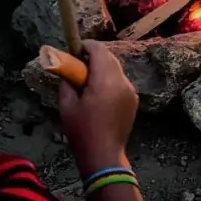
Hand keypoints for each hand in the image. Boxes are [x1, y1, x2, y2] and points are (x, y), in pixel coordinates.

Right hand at [58, 40, 139, 174]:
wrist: (104, 154)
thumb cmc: (82, 131)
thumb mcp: (67, 105)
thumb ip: (67, 82)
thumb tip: (67, 69)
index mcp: (105, 80)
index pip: (99, 50)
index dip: (86, 46)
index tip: (75, 50)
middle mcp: (122, 82)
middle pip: (110, 58)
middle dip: (94, 57)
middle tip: (78, 65)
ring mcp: (130, 91)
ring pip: (117, 70)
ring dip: (103, 69)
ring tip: (88, 81)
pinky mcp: (133, 100)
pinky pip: (121, 82)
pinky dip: (110, 80)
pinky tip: (99, 94)